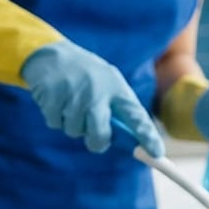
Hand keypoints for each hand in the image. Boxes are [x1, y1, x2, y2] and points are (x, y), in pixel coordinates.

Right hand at [20, 40, 165, 157]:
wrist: (51, 54)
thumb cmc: (86, 77)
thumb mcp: (107, 86)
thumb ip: (117, 111)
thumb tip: (130, 144)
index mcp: (116, 87)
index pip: (136, 115)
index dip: (147, 136)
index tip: (157, 153)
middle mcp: (98, 90)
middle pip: (100, 134)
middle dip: (97, 142)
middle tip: (94, 140)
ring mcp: (74, 92)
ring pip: (74, 131)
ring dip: (71, 125)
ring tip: (70, 104)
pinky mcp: (52, 95)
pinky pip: (55, 124)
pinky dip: (54, 118)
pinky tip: (57, 101)